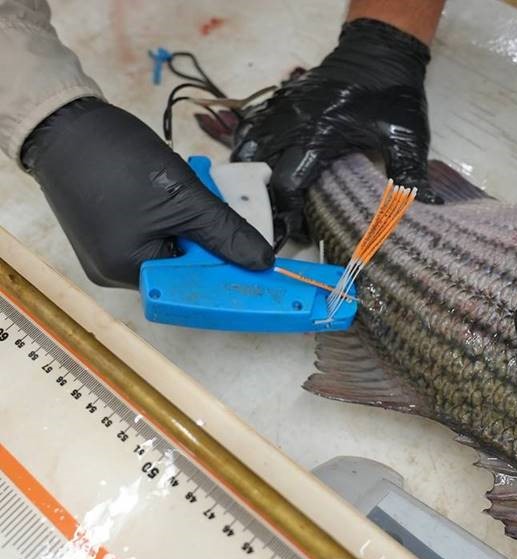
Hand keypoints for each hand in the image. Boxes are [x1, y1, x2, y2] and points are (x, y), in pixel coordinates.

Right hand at [23, 98, 273, 287]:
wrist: (64, 122)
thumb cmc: (116, 158)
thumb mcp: (184, 198)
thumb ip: (225, 233)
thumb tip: (262, 262)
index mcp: (127, 271)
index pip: (191, 288)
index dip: (223, 271)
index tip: (248, 250)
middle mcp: (113, 271)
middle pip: (181, 270)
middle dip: (205, 239)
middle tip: (208, 203)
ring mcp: (108, 253)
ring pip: (171, 249)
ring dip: (190, 223)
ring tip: (183, 189)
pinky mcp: (108, 233)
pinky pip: (154, 235)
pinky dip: (172, 216)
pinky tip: (168, 190)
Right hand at [231, 18, 439, 247]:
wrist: (380, 49)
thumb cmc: (393, 94)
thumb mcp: (406, 136)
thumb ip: (411, 176)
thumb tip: (426, 211)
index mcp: (321, 134)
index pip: (290, 182)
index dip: (291, 213)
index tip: (300, 231)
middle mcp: (294, 122)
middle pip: (261, 168)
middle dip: (267, 199)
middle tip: (280, 221)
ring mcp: (284, 108)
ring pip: (249, 145)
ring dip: (252, 174)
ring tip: (262, 198)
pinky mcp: (283, 101)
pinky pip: (253, 127)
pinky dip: (251, 148)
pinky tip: (259, 165)